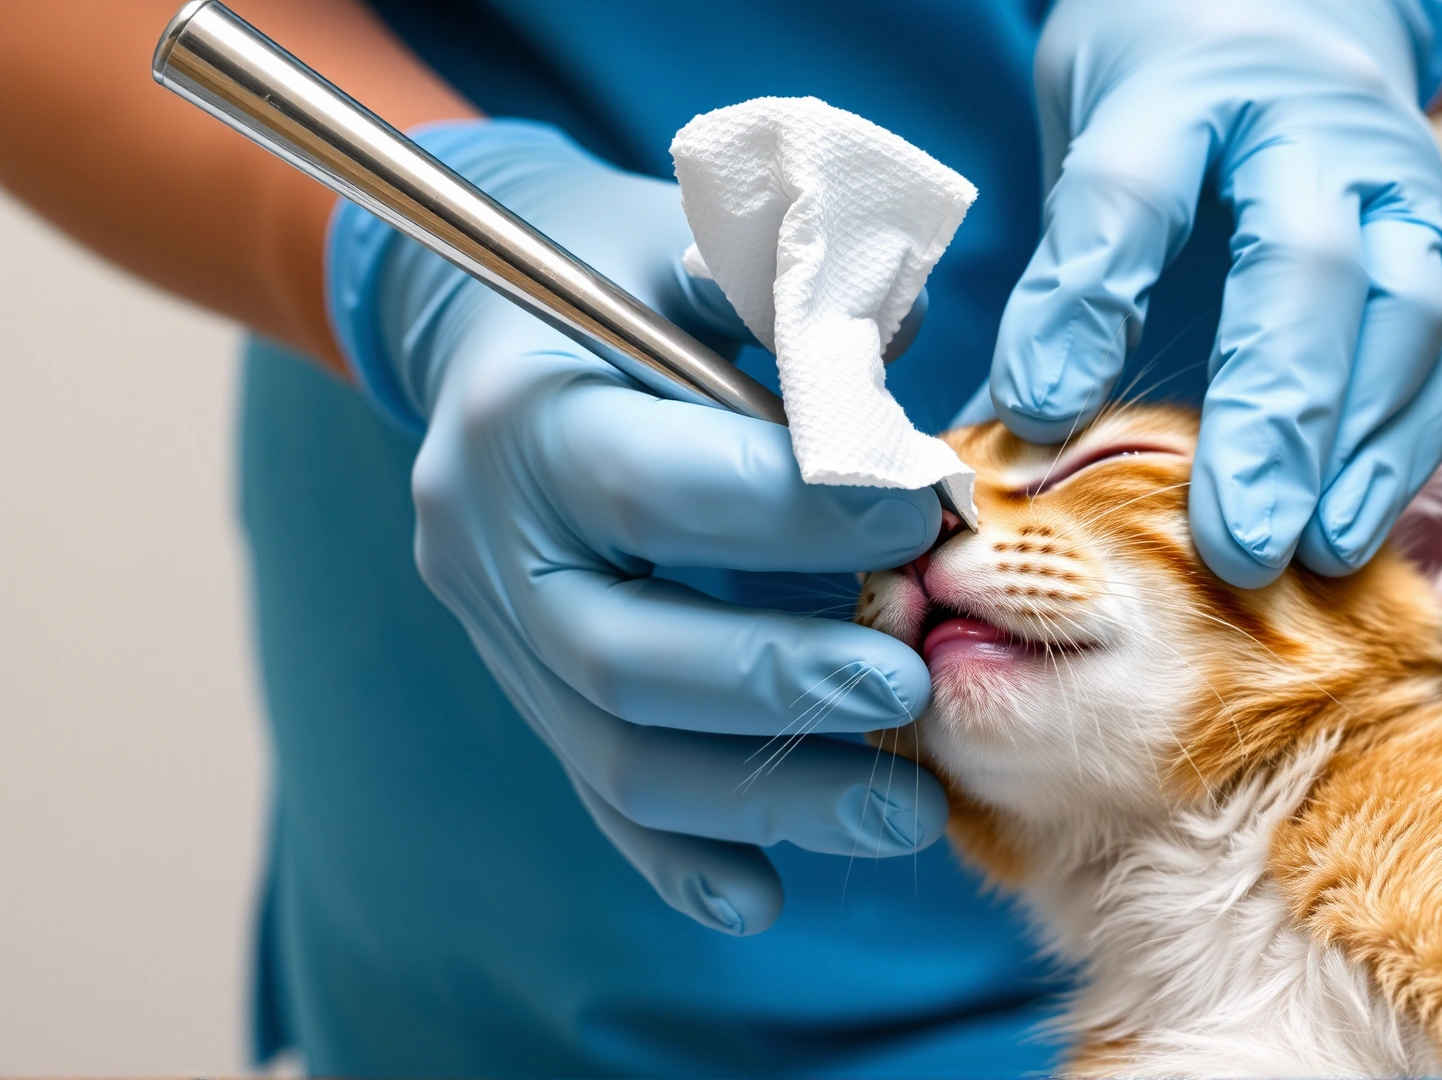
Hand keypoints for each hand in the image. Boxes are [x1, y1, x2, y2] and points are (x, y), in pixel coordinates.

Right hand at [328, 120, 946, 935]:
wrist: (491, 322)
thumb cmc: (619, 273)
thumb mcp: (691, 245)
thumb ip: (785, 302)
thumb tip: (893, 356)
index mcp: (523, 416)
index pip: (656, 488)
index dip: (797, 513)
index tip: (924, 514)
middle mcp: (488, 540)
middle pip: (623, 654)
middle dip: (783, 681)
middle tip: (917, 686)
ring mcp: (499, 630)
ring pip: (617, 752)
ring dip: (770, 797)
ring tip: (908, 811)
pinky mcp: (529, 686)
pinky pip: (596, 794)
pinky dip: (683, 854)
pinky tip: (766, 896)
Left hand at [991, 0, 1441, 586]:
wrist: (1292, 21)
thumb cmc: (1172, 99)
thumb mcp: (1087, 142)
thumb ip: (1060, 281)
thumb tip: (995, 439)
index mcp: (1185, 92)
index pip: (1131, 194)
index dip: (1087, 306)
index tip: (1040, 412)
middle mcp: (1309, 132)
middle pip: (1304, 264)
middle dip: (1274, 410)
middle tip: (1238, 536)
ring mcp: (1395, 187)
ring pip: (1407, 312)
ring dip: (1363, 446)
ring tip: (1311, 549)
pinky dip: (1414, 448)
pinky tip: (1360, 524)